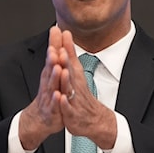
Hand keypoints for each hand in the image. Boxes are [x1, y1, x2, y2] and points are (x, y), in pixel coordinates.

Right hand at [18, 27, 68, 149]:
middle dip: (53, 59)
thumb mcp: (52, 71)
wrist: (41, 119)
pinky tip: (58, 95)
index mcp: (50, 74)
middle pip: (50, 69)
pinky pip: (55, 105)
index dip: (54, 44)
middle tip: (55, 49)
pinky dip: (57, 100)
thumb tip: (56, 30)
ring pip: (52, 86)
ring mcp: (50, 97)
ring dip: (54, 77)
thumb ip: (55, 51)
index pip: (52, 56)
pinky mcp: (53, 111)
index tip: (56, 31)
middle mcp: (48, 83)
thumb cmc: (48, 94)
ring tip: (57, 69)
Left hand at [59, 30, 116, 149]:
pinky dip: (65, 103)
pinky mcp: (72, 113)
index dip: (66, 47)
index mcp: (75, 76)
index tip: (63, 32)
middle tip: (62, 49)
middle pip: (71, 72)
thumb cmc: (82, 95)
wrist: (93, 120)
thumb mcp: (76, 72)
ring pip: (70, 89)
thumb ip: (70, 53)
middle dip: (66, 61)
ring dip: (66, 80)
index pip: (70, 59)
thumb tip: (66, 33)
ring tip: (63, 70)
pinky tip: (61, 98)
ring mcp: (74, 99)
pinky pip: (68, 108)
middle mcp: (76, 86)